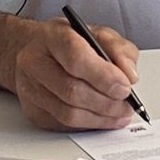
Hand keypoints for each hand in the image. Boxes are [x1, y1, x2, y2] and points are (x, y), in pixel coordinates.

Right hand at [8, 18, 140, 130]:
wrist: (34, 51)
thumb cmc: (67, 41)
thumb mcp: (98, 33)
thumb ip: (119, 50)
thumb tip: (129, 75)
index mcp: (52, 37)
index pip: (76, 58)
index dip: (104, 76)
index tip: (125, 87)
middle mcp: (35, 62)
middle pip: (72, 91)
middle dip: (107, 102)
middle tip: (127, 105)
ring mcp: (30, 89)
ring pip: (68, 114)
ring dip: (100, 118)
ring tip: (120, 114)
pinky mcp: (33, 111)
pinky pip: (64, 126)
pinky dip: (89, 125)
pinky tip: (103, 118)